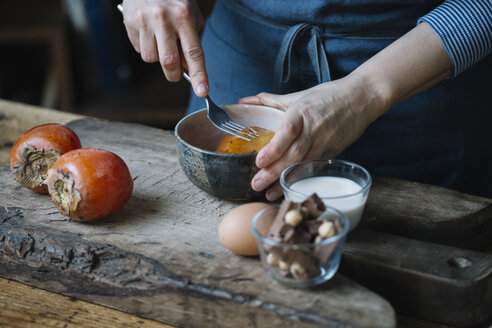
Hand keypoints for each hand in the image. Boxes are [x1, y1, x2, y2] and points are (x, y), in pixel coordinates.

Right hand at [122, 0, 207, 96]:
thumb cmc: (175, 1)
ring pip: (151, 58)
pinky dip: (146, 47)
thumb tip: (186, 70)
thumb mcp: (191, 17)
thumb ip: (191, 44)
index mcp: (184, 16)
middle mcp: (163, 19)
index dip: (198, 75)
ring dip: (157, 58)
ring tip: (160, 40)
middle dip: (174, 74)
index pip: (193, 52)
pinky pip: (139, 49)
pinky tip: (148, 33)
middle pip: (169, 62)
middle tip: (177, 73)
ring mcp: (144, 20)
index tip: (202, 91)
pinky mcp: (129, 22)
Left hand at [239, 73, 382, 200]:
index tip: (259, 161)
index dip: (274, 148)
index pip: (287, 132)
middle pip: (293, 154)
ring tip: (268, 194)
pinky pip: (314, 168)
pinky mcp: (332, 152)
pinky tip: (289, 189)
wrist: (361, 98)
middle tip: (256, 184)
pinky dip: (301, 179)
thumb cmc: (327, 96)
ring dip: (285, 180)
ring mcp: (324, 143)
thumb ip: (269, 101)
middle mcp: (313, 129)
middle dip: (273, 172)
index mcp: (301, 113)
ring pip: (303, 165)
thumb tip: (243, 101)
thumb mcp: (297, 96)